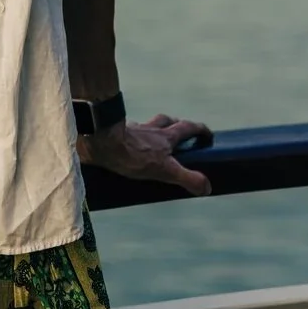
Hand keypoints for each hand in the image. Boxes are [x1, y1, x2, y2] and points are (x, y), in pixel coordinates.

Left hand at [78, 112, 212, 195]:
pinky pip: (124, 132)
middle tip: (179, 131)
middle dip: (176, 124)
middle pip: (166, 120)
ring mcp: (131, 129)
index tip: (207, 133)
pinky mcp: (114, 133)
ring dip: (151, 128)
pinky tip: (124, 143)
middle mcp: (150, 129)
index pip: (188, 127)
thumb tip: (207, 188)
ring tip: (151, 138)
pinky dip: (129, 135)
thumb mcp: (166, 170)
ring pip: (145, 124)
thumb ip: (188, 178)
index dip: (200, 129)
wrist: (100, 142)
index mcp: (165, 136)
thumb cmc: (133, 155)